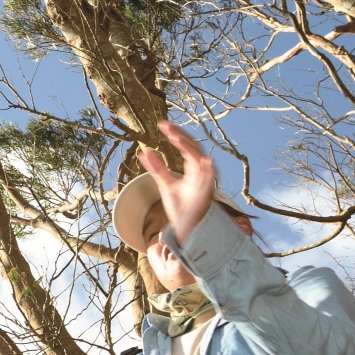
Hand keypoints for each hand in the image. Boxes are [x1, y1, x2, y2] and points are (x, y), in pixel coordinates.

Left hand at [139, 121, 215, 245]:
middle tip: (167, 127)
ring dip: (190, 149)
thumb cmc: (181, 207)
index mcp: (193, 169)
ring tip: (177, 138)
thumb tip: (144, 153)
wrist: (186, 229)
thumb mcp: (166, 185)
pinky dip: (210, 171)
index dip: (176, 134)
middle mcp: (201, 173)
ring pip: (201, 161)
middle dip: (180, 137)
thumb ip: (157, 169)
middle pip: (193, 148)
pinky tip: (206, 161)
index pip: (186, 146)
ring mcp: (204, 184)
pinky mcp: (205, 197)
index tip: (162, 125)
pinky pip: (210, 182)